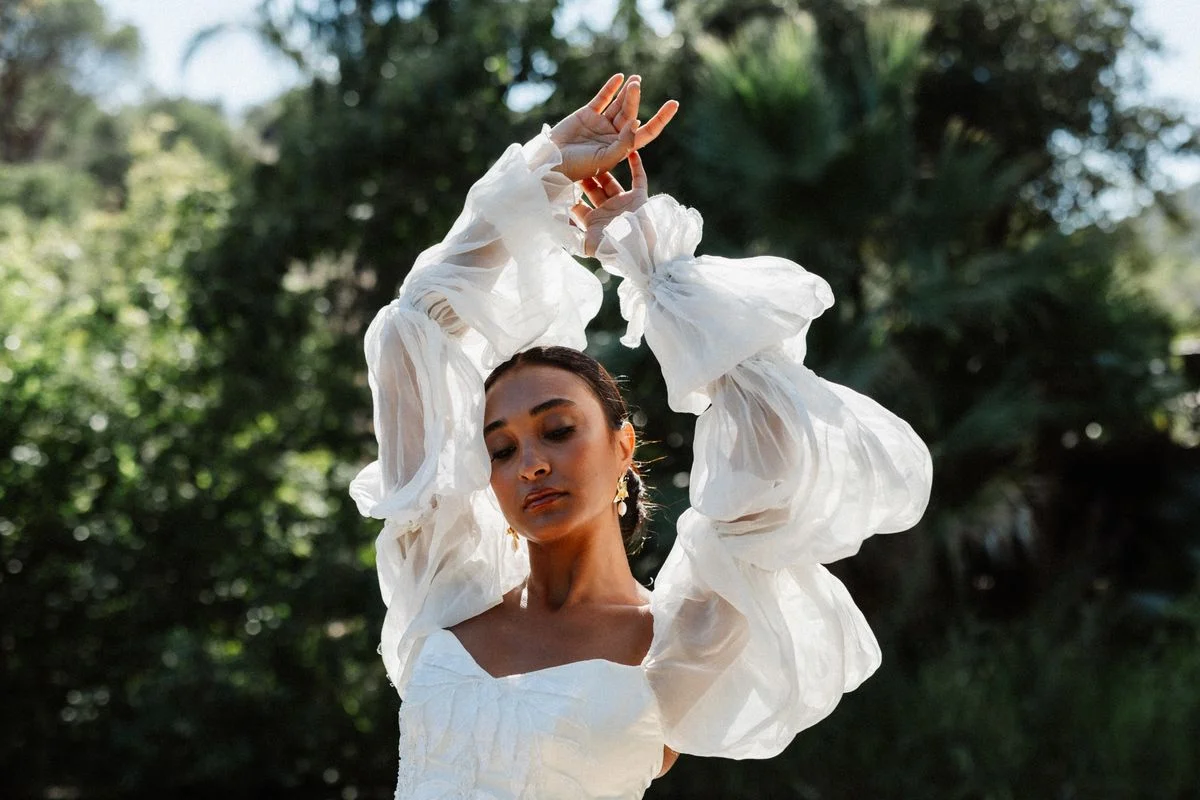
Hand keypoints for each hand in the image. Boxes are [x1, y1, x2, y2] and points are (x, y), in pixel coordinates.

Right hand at [549, 73, 676, 182]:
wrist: (551, 162)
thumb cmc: (578, 168)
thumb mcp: (604, 159)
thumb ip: (623, 143)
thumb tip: (638, 122)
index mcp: (622, 148)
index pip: (646, 132)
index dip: (661, 119)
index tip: (674, 104)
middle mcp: (613, 135)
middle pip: (630, 114)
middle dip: (634, 99)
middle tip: (637, 85)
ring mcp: (601, 124)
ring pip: (618, 104)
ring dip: (627, 92)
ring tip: (635, 79)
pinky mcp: (587, 115)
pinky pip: (602, 98)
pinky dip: (611, 88)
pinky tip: (620, 78)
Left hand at [571, 150, 649, 256]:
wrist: (639, 248)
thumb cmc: (613, 247)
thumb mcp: (587, 244)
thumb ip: (571, 236)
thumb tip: (553, 227)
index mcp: (594, 222)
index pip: (579, 205)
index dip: (570, 193)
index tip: (562, 179)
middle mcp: (608, 211)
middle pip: (594, 190)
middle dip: (585, 177)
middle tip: (575, 162)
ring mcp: (624, 204)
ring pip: (612, 183)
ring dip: (605, 169)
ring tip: (595, 154)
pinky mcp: (640, 199)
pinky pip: (639, 178)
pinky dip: (636, 165)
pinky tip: (630, 152)